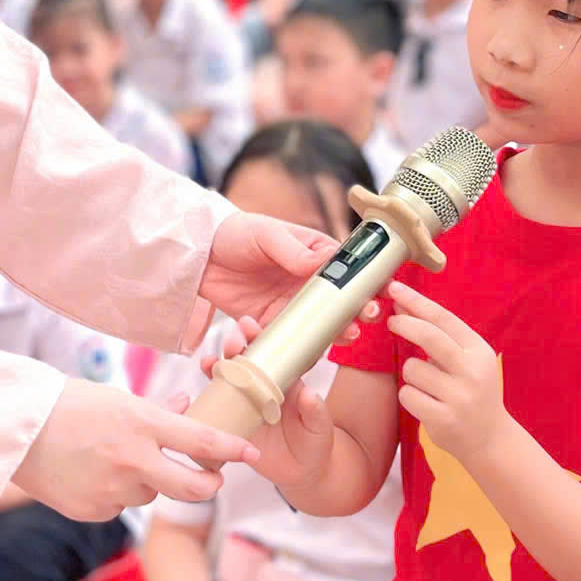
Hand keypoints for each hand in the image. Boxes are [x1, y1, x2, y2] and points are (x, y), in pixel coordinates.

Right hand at [12, 379, 259, 520]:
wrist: (12, 431)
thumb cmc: (64, 404)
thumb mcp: (116, 398)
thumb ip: (157, 409)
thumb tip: (187, 405)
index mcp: (142, 423)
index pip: (204, 443)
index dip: (234, 450)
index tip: (251, 453)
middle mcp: (133, 460)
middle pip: (193, 488)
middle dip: (208, 486)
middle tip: (210, 479)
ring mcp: (113, 490)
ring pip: (149, 493)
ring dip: (144, 481)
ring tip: (110, 457)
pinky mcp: (94, 511)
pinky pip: (118, 505)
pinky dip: (113, 493)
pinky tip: (89, 472)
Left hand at [199, 211, 370, 334]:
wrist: (200, 254)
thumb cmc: (238, 233)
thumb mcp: (267, 234)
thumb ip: (295, 251)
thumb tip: (326, 261)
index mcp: (316, 256)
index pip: (349, 272)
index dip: (367, 285)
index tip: (379, 295)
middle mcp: (308, 284)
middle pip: (340, 304)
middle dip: (356, 315)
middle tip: (362, 320)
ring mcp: (291, 306)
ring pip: (320, 327)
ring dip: (332, 335)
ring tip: (342, 336)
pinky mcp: (269, 324)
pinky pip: (286, 341)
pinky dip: (288, 347)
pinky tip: (271, 336)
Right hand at [202, 317, 334, 487]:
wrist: (302, 473)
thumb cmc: (315, 443)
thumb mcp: (320, 426)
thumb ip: (315, 411)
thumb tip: (308, 394)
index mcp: (285, 381)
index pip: (271, 353)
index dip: (260, 337)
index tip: (250, 326)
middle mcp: (263, 388)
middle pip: (246, 360)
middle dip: (236, 346)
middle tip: (231, 342)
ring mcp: (247, 403)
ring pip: (228, 379)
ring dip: (217, 366)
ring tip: (209, 362)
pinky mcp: (234, 422)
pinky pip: (219, 406)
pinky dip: (208, 395)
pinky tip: (201, 390)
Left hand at [385, 280, 511, 461]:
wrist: (491, 439)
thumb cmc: (473, 391)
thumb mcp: (468, 360)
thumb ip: (439, 336)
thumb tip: (402, 306)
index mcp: (479, 352)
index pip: (444, 319)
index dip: (416, 301)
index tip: (394, 288)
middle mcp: (472, 372)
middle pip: (429, 336)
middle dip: (405, 324)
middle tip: (391, 320)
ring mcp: (459, 397)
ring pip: (412, 369)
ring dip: (411, 373)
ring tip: (428, 386)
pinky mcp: (443, 419)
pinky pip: (407, 395)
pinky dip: (410, 396)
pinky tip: (427, 404)